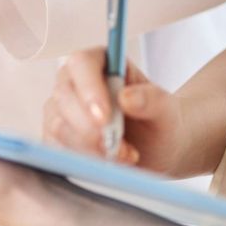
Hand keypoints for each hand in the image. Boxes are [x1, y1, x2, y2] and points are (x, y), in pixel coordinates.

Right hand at [43, 48, 186, 174]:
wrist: (158, 146)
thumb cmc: (160, 120)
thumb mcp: (167, 109)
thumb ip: (152, 99)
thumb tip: (126, 98)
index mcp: (100, 62)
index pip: (81, 64)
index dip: (88, 89)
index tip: (104, 118)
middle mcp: (75, 83)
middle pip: (64, 96)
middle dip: (87, 127)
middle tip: (114, 147)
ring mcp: (62, 110)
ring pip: (58, 126)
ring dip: (89, 147)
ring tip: (124, 155)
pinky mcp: (58, 137)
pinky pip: (58, 149)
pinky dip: (83, 160)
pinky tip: (109, 163)